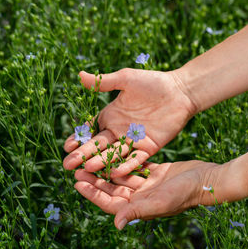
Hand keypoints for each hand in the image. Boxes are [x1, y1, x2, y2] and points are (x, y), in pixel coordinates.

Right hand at [63, 68, 195, 176]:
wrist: (180, 91)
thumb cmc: (152, 82)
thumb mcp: (126, 80)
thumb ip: (104, 82)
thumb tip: (79, 75)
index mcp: (111, 116)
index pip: (91, 130)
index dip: (79, 139)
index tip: (67, 147)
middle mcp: (119, 131)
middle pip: (98, 145)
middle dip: (83, 155)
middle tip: (67, 165)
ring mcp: (133, 141)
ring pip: (114, 154)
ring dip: (100, 162)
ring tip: (86, 169)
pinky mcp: (148, 147)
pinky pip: (135, 159)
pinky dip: (126, 165)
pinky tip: (114, 173)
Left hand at [73, 160, 226, 229]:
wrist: (207, 179)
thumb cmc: (185, 193)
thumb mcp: (161, 201)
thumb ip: (138, 210)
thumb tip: (116, 224)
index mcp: (140, 207)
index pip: (110, 203)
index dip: (93, 194)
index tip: (77, 183)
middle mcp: (141, 198)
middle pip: (112, 189)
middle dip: (95, 180)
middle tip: (78, 168)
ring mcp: (148, 185)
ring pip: (121, 177)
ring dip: (106, 169)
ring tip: (91, 158)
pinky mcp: (155, 173)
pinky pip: (134, 167)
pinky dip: (123, 161)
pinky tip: (112, 151)